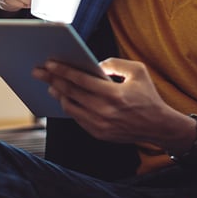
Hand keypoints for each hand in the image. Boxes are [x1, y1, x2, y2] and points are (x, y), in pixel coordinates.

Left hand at [33, 58, 192, 146]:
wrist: (158, 126)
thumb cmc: (148, 95)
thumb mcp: (137, 71)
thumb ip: (114, 63)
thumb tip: (94, 64)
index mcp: (114, 94)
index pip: (81, 80)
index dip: (63, 70)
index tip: (49, 63)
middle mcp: (104, 111)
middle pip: (70, 93)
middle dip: (52, 80)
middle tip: (38, 71)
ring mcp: (100, 125)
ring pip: (70, 107)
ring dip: (58, 95)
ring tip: (51, 84)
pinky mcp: (99, 134)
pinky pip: (77, 118)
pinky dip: (69, 107)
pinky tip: (64, 98)